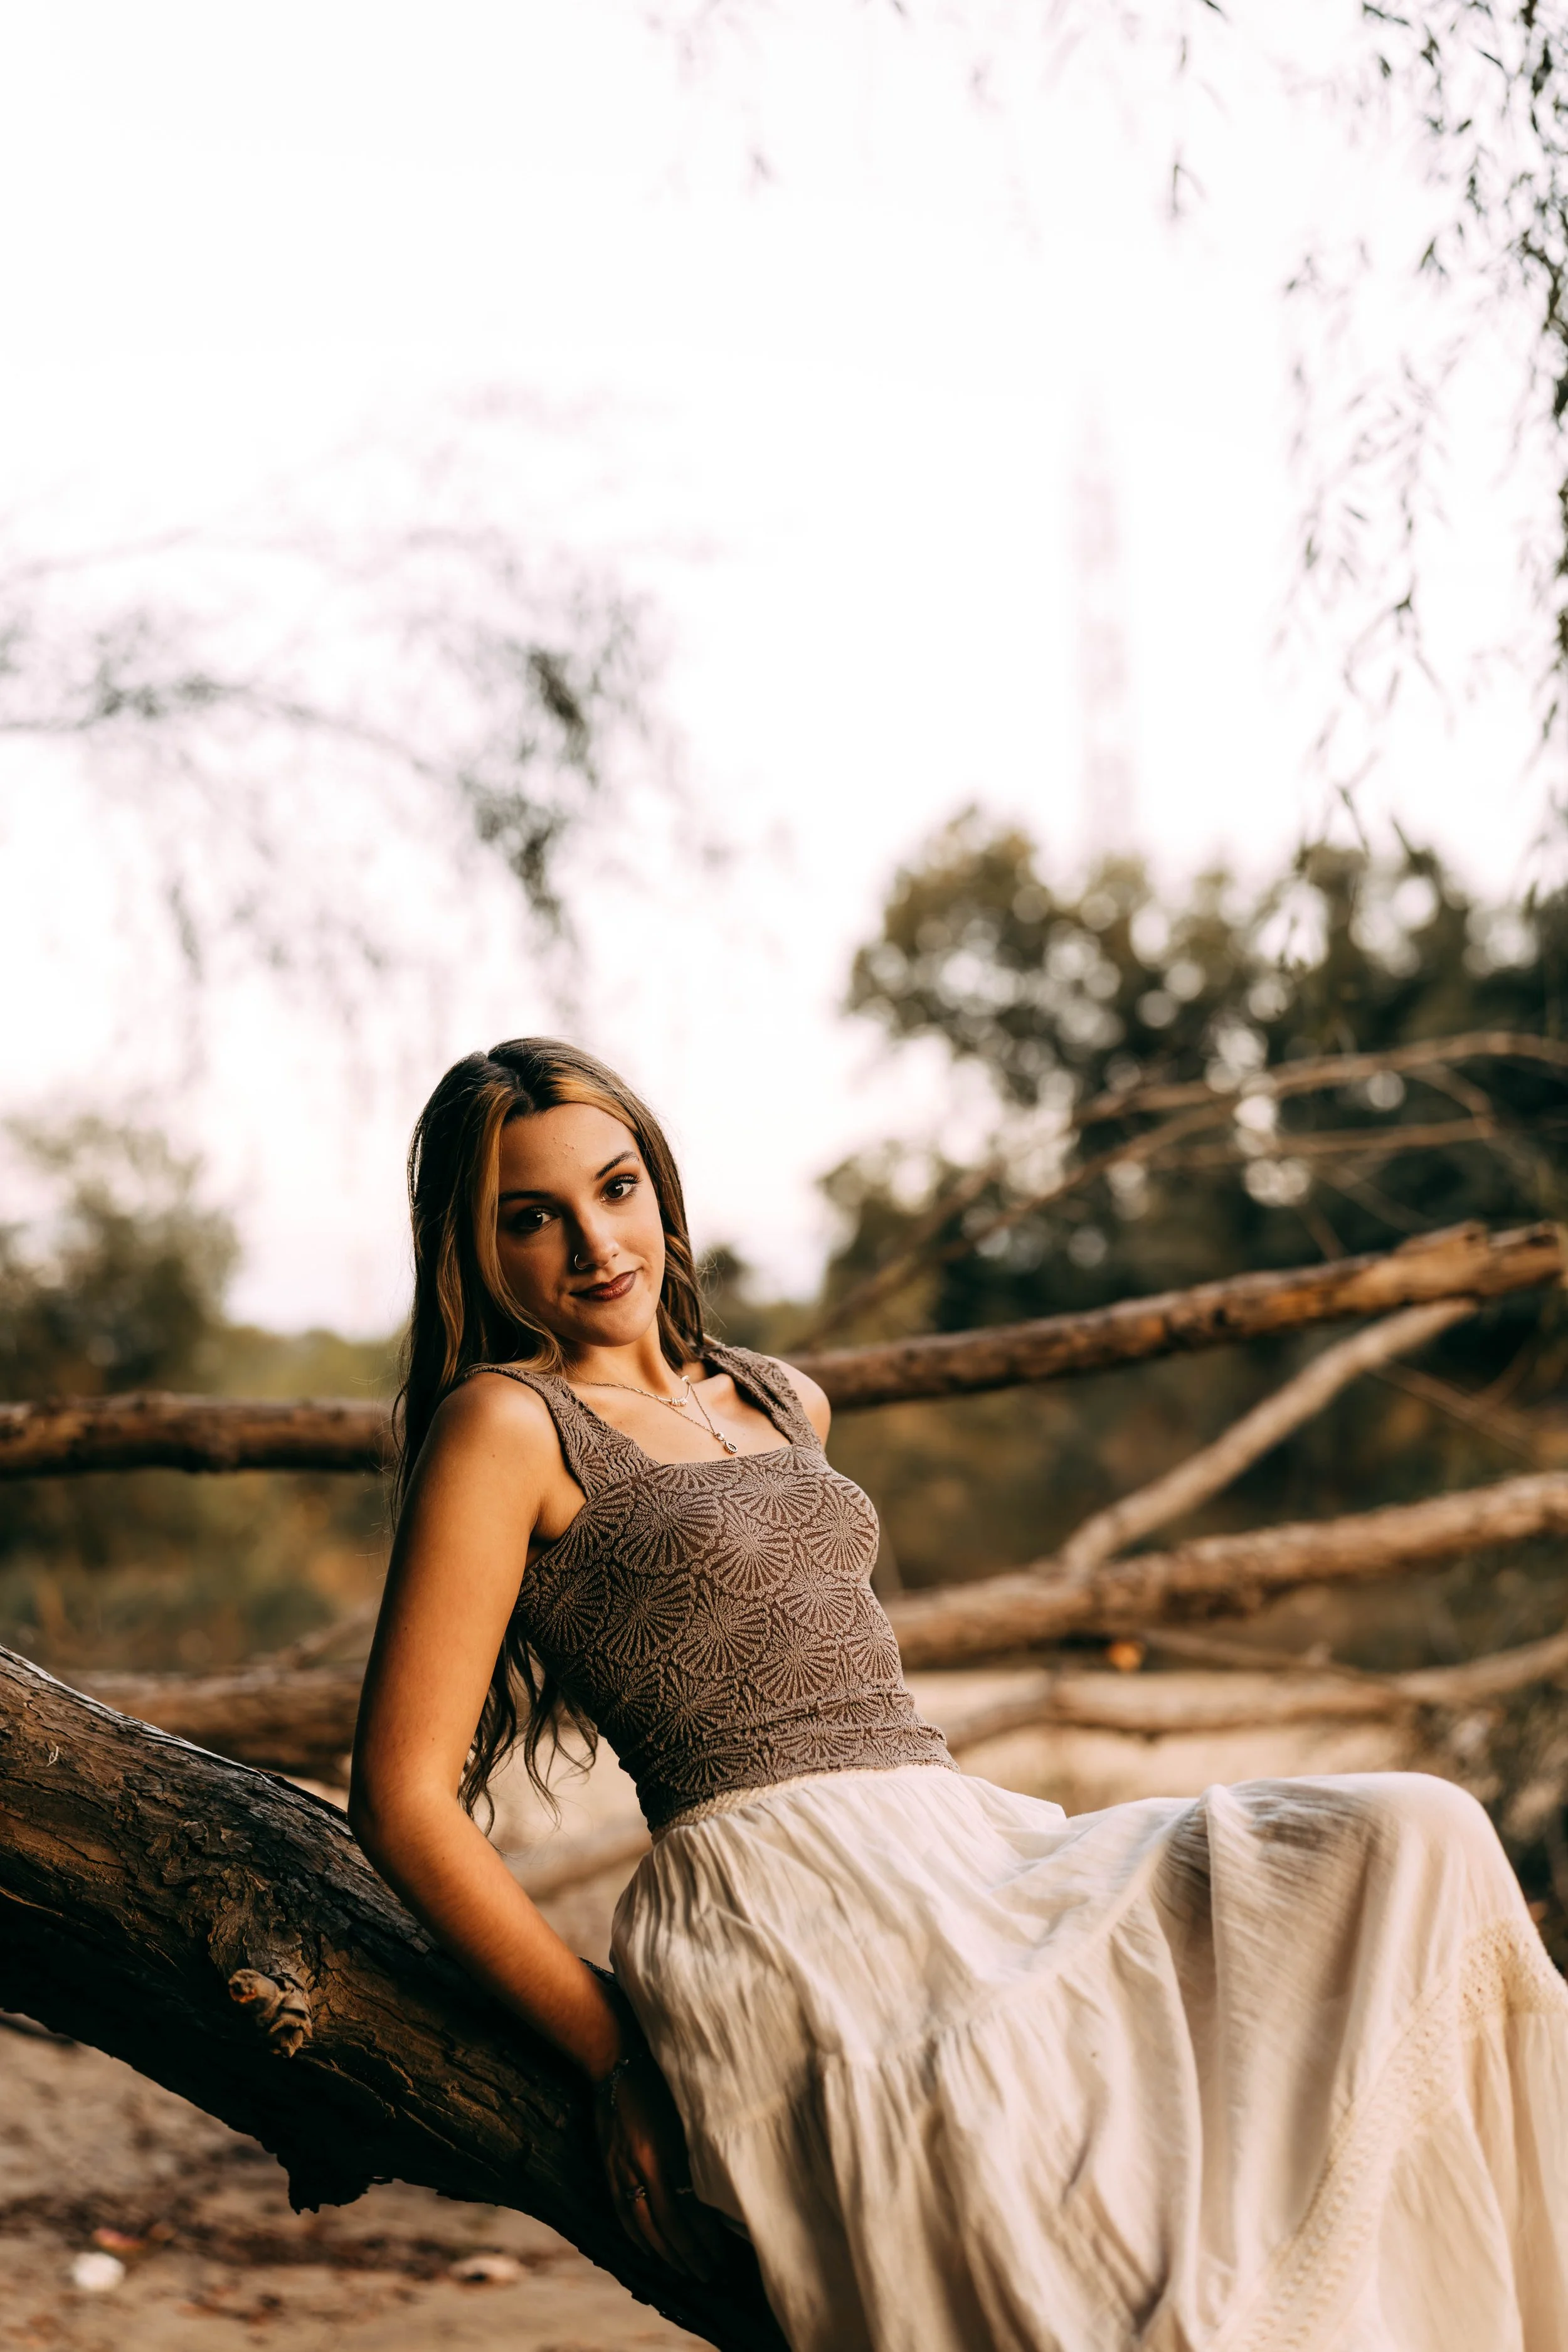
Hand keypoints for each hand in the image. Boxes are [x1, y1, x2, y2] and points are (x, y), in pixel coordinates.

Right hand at [594, 2040, 728, 2280]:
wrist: (616, 2061)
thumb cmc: (661, 2079)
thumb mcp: (688, 2112)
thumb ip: (699, 2148)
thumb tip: (721, 2184)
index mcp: (669, 2152)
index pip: (690, 2209)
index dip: (706, 2238)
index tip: (722, 2255)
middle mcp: (644, 2166)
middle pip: (668, 2225)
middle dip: (689, 2254)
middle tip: (707, 2274)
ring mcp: (622, 2169)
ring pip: (643, 2225)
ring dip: (664, 2253)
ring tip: (682, 2270)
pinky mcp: (609, 2167)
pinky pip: (621, 2212)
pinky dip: (636, 2236)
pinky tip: (648, 2250)